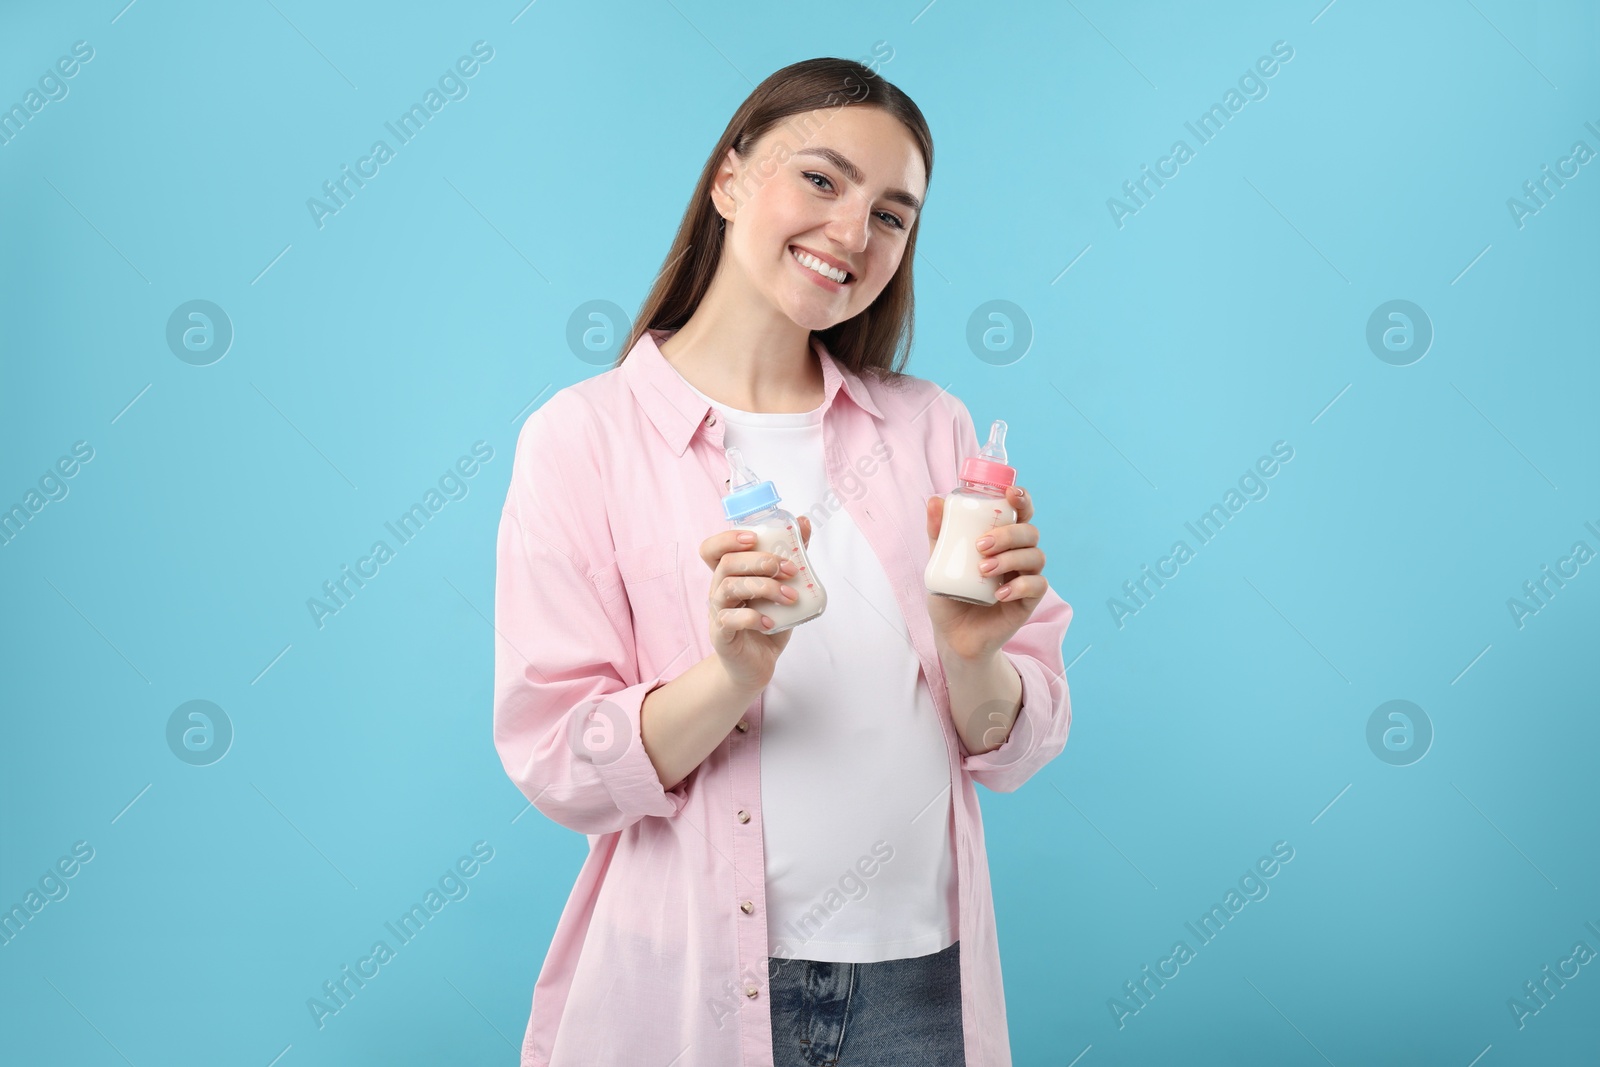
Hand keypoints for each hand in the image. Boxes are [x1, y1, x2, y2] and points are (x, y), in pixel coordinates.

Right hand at [698, 515, 812, 693]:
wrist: (757, 665)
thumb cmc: (767, 623)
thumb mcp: (782, 589)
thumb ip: (791, 557)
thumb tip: (805, 522)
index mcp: (729, 576)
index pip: (712, 548)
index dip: (727, 538)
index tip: (754, 538)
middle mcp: (718, 590)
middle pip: (726, 562)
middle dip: (761, 561)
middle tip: (790, 570)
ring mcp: (717, 612)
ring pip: (728, 587)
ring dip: (765, 587)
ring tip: (790, 597)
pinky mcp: (722, 635)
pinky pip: (730, 619)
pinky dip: (754, 618)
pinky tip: (772, 623)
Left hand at [924, 485, 1046, 662]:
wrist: (953, 636)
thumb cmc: (950, 594)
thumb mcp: (939, 562)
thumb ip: (938, 534)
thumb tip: (934, 500)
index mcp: (1002, 540)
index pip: (1020, 513)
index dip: (1022, 499)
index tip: (1009, 494)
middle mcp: (1018, 555)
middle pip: (1030, 532)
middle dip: (1008, 534)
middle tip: (981, 545)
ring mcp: (1025, 577)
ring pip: (1036, 556)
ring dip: (1010, 558)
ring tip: (983, 569)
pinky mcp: (1028, 601)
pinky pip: (1037, 586)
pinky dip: (1020, 586)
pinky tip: (999, 594)